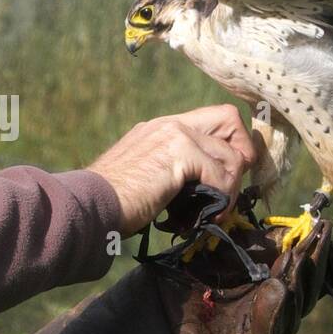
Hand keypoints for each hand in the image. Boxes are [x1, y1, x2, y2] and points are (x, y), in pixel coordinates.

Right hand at [87, 105, 256, 235]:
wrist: (91, 205)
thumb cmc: (112, 202)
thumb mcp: (145, 177)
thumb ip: (172, 172)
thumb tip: (205, 191)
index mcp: (159, 128)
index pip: (212, 118)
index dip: (229, 144)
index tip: (226, 176)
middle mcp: (168, 124)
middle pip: (229, 117)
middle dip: (241, 153)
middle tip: (230, 186)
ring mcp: (173, 134)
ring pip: (230, 153)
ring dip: (231, 187)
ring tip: (215, 211)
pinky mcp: (178, 152)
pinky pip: (220, 173)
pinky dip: (221, 198)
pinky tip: (206, 216)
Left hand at [147, 217, 332, 333]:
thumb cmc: (173, 292)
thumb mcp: (213, 258)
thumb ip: (248, 242)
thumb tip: (283, 217)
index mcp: (270, 292)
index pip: (315, 274)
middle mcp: (271, 318)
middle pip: (310, 289)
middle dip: (322, 262)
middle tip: (328, 232)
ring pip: (293, 310)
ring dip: (302, 281)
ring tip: (308, 251)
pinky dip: (275, 312)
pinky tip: (281, 289)